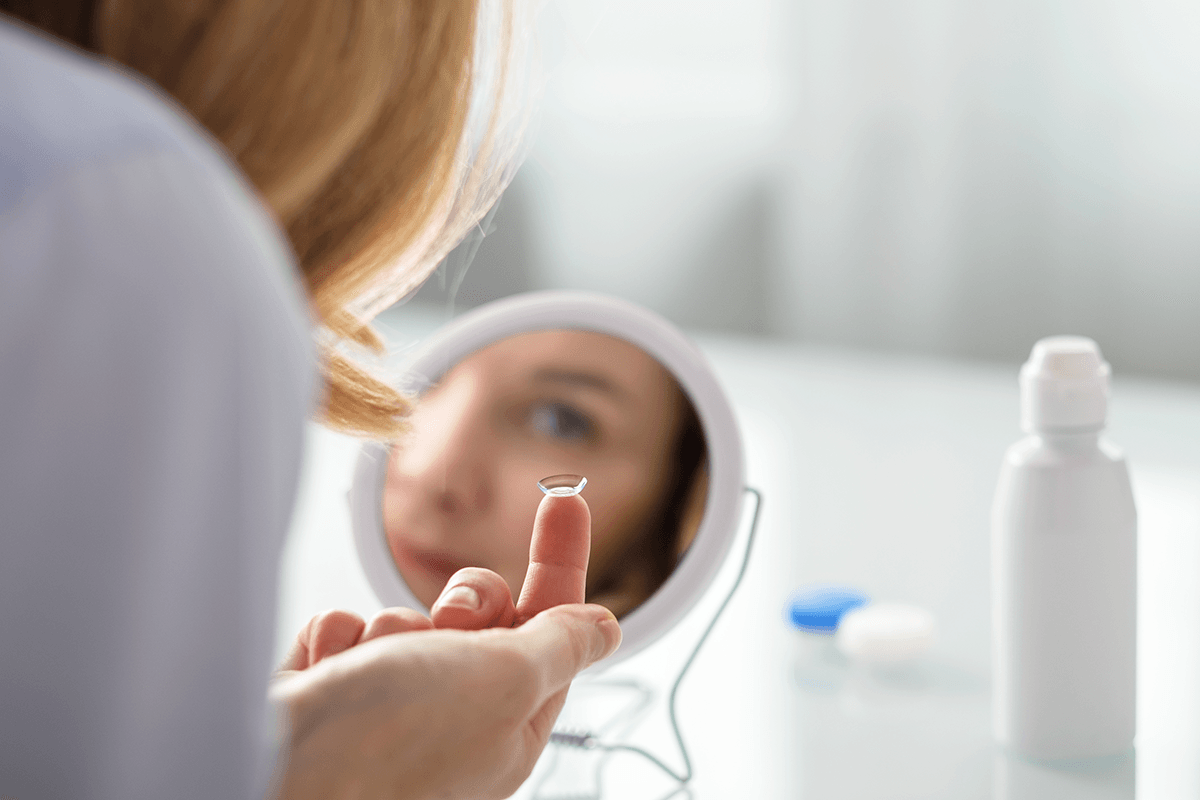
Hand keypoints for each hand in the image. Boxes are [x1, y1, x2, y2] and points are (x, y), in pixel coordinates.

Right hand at [270, 493, 620, 799]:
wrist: (275, 776)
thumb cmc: (392, 746)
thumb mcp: (504, 681)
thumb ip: (557, 645)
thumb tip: (604, 629)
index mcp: (509, 724)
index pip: (554, 628)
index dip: (561, 561)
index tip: (567, 500)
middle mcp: (451, 718)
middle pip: (480, 612)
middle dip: (465, 600)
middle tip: (450, 622)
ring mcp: (386, 706)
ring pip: (406, 616)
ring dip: (390, 628)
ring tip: (371, 670)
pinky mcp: (330, 692)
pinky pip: (346, 629)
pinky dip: (336, 640)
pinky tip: (326, 674)